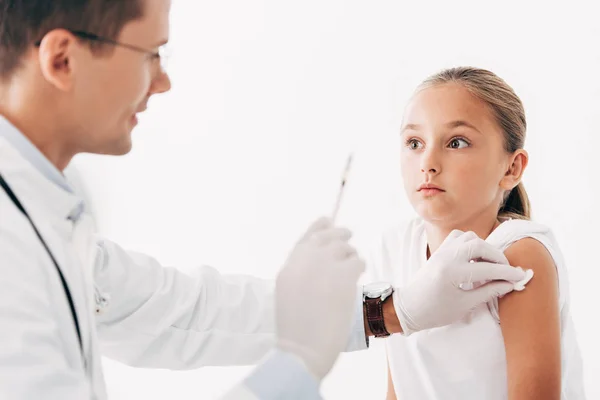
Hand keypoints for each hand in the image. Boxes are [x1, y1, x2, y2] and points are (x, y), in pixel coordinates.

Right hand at [275, 217, 364, 378]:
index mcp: (289, 267)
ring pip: (345, 247)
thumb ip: (301, 273)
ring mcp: (323, 266)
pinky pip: (357, 262)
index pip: (307, 237)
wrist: (301, 350)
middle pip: (327, 236)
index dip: (319, 227)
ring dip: (350, 257)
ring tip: (351, 271)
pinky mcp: (342, 276)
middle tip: (349, 236)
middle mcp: (304, 261)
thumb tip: (321, 258)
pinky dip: (359, 269)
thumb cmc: (296, 332)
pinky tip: (355, 280)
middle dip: (339, 235)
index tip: (328, 220)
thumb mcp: (289, 295)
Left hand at [394, 230, 526, 334]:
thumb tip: (510, 284)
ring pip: (470, 238)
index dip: (507, 273)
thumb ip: (488, 292)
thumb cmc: (435, 312)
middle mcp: (447, 256)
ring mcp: (442, 251)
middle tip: (506, 272)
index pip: (487, 269)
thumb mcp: (464, 305)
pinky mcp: (439, 250)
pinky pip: (458, 237)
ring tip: (490, 266)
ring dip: (484, 249)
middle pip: (480, 246)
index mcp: (452, 272)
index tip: (521, 277)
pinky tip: (475, 258)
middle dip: (497, 258)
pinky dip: (471, 243)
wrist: (409, 307)